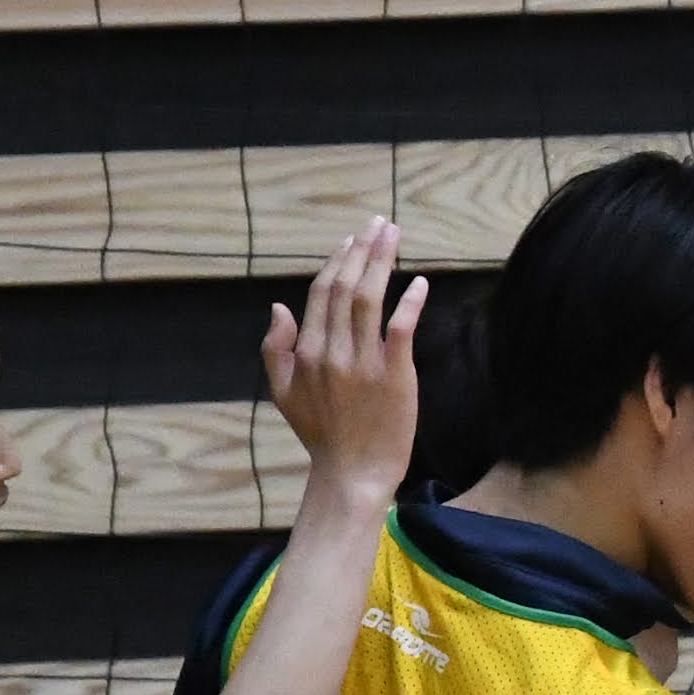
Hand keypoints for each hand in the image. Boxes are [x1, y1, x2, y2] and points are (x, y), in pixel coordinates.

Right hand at [265, 218, 426, 508]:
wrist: (354, 471)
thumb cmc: (321, 433)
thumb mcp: (283, 393)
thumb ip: (275, 349)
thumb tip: (277, 307)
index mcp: (306, 352)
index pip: (321, 293)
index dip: (337, 262)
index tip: (352, 240)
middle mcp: (332, 351)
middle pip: (346, 287)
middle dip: (363, 249)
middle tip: (379, 223)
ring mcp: (364, 362)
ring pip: (370, 299)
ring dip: (383, 262)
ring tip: (394, 235)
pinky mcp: (396, 374)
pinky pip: (401, 329)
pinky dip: (409, 302)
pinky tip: (418, 282)